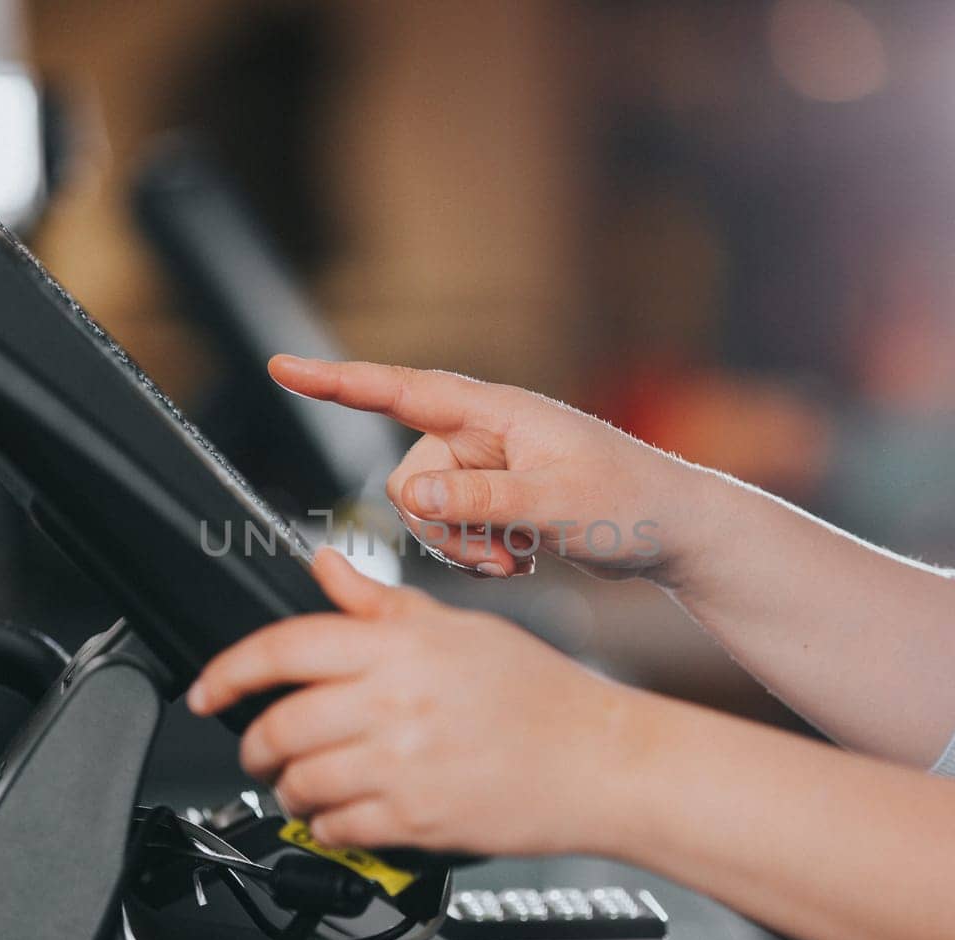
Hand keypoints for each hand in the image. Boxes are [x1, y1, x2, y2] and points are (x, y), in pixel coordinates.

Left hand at [187, 547, 638, 853]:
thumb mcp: (460, 628)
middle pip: (281, 724)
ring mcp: (403, 764)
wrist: (601, 760)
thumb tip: (327, 567)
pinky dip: (324, 827)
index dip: (229, 670)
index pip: (286, 648)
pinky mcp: (417, 820)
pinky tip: (340, 814)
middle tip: (256, 748)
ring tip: (299, 784)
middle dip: (252, 743)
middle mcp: (395, 702)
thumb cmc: (539, 693)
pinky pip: (337, 829)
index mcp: (401, 645)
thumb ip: (382, 604)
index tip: (207, 690)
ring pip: (301, 782)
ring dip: (286, 789)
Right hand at [269, 354, 698, 582]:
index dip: (336, 381)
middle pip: (408, 477)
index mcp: (496, 413)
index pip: (401, 390)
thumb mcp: (551, 504)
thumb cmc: (629, 504)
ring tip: (519, 556)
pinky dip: (478, 554)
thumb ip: (475, 500)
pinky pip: (453, 531)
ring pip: (427, 512)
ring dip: (462, 546)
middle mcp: (486, 434)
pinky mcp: (499, 499)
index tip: (280, 367)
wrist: (673, 530)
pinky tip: (524, 557)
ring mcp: (491, 467)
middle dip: (440, 525)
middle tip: (500, 551)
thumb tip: (405, 493)